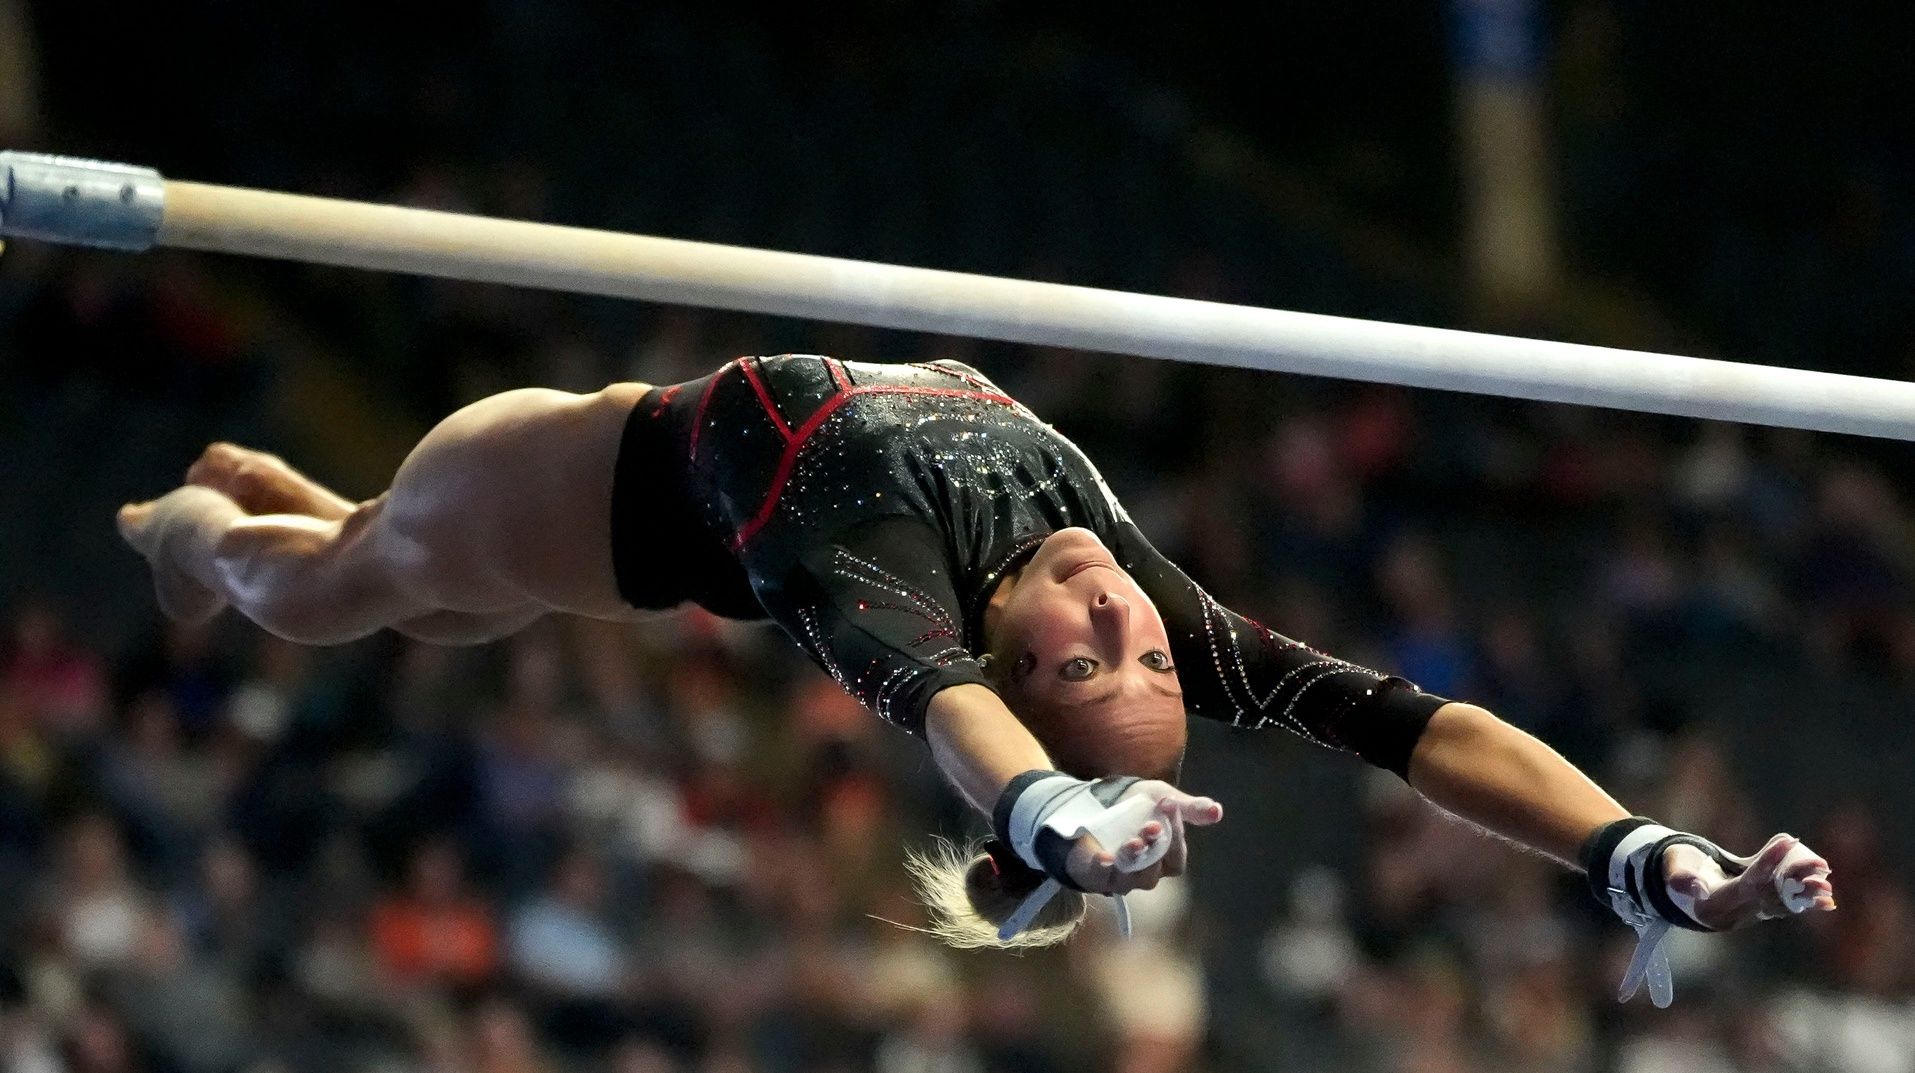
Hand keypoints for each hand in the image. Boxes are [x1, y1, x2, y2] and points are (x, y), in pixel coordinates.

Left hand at [1066, 781, 1223, 894]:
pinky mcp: (1095, 875)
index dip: (1175, 832)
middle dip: (1153, 849)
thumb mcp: (1163, 798)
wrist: (1097, 801)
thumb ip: (1190, 808)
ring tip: (1133, 842)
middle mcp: (1145, 873)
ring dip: (1132, 860)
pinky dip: (1102, 869)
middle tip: (1151, 826)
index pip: (1176, 855)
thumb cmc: (1138, 804)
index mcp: (1166, 859)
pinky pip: (1100, 879)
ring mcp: (1120, 877)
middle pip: (1154, 872)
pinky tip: (1104, 856)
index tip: (1168, 803)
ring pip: (1130, 879)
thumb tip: (1217, 811)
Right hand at [1664, 833, 1834, 930]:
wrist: (1682, 893)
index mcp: (1715, 904)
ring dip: (1806, 894)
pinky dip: (1805, 904)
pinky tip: (1828, 901)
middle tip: (1821, 864)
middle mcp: (1736, 915)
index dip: (1768, 862)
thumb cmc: (1678, 871)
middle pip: (1771, 896)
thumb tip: (1699, 889)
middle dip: (1796, 880)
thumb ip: (1681, 878)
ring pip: (1782, 904)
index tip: (1789, 840)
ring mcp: (1749, 916)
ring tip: (1827, 882)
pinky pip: (1785, 907)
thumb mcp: (1674, 869)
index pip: (1748, 883)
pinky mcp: (1759, 910)